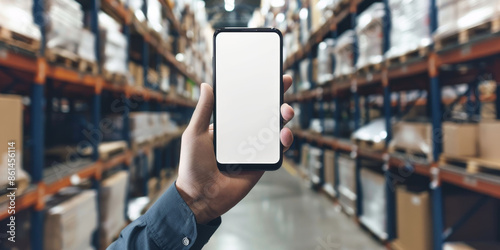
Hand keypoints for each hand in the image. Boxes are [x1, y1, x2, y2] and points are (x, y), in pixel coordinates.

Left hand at [176, 75, 294, 223]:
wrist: (200, 197)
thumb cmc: (193, 165)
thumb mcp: (195, 133)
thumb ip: (203, 111)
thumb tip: (206, 85)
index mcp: (229, 125)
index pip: (247, 103)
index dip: (259, 89)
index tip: (270, 74)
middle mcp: (243, 134)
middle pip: (265, 112)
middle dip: (277, 97)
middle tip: (284, 85)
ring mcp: (254, 149)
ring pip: (274, 129)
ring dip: (284, 117)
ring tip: (286, 111)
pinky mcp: (262, 164)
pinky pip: (277, 150)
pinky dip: (284, 141)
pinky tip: (284, 134)